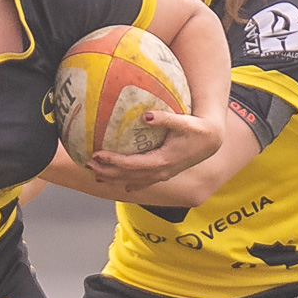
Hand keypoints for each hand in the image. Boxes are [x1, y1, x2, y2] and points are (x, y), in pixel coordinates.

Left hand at [87, 109, 221, 189]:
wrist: (210, 142)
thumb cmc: (196, 129)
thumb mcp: (183, 122)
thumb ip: (165, 119)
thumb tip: (146, 116)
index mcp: (161, 162)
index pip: (130, 164)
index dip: (112, 161)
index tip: (96, 153)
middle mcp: (159, 173)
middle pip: (127, 176)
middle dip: (106, 171)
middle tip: (87, 163)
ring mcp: (161, 176)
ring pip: (132, 181)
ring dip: (113, 177)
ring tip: (95, 173)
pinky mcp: (162, 174)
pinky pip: (140, 181)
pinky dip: (126, 180)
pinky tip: (118, 181)